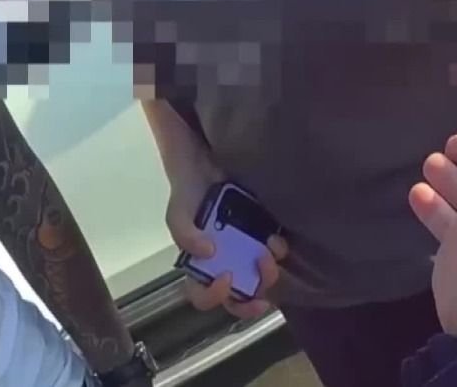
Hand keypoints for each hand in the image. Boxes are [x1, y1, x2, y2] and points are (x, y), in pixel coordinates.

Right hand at [164, 138, 287, 318]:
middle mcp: (225, 264)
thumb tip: (208, 253)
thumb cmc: (189, 190)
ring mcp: (246, 252)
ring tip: (269, 250)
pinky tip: (275, 239)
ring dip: (268, 273)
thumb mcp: (178, 212)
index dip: (214, 296)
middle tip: (259, 279)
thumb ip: (184, 233)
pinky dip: (278, 251)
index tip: (226, 278)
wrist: (208, 161)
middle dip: (252, 296)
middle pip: (239, 297)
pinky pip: (275, 255)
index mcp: (201, 265)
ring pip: (260, 280)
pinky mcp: (264, 236)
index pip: (203, 295)